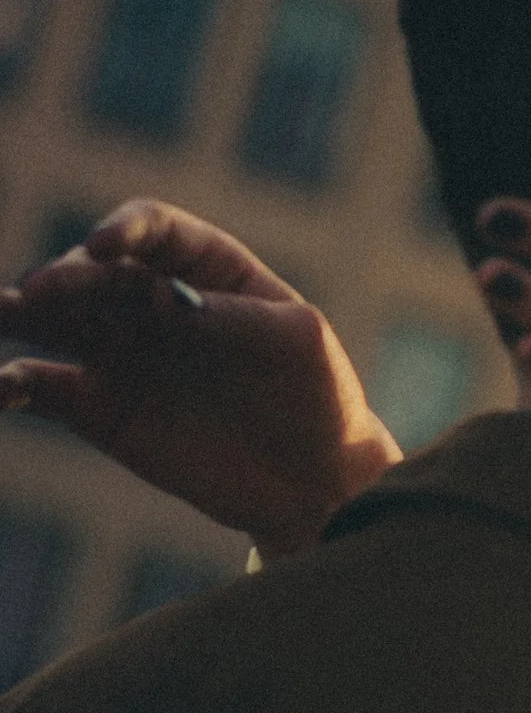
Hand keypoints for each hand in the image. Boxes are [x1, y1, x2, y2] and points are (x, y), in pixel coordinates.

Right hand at [0, 202, 401, 555]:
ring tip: (0, 314)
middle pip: (91, 272)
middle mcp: (149, 299)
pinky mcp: (95, 404)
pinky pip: (39, 384)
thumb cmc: (316, 398)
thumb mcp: (294, 344)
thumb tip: (161, 301)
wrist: (312, 483)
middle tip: (40, 294)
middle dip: (64, 278)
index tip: (104, 248)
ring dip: (16, 312)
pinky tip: (4, 387)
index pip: (153, 230)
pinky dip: (12, 382)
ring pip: (50, 317)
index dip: (125, 230)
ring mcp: (117, 349)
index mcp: (206, 269)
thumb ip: (232, 317)